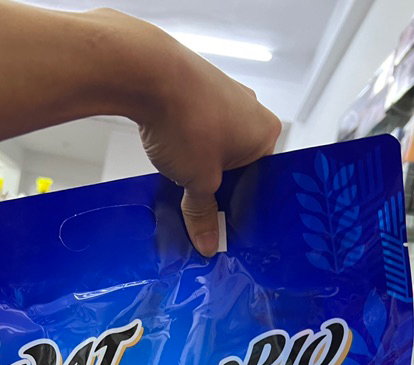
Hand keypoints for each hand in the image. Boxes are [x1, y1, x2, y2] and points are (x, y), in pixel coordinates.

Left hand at [86, 9, 281, 256]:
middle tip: (198, 209)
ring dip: (198, 166)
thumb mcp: (198, 181)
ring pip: (214, 146)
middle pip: (237, 164)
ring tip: (179, 182)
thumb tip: (209, 242)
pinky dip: (184, 145)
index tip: (222, 224)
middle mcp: (251, 110)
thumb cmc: (187, 120)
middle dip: (216, 187)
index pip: (261, 181)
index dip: (239, 205)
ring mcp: (224, 96)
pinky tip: (168, 157)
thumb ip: (204, 214)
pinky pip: (196, 127)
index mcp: (266, 133)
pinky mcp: (197, 89)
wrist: (147, 73)